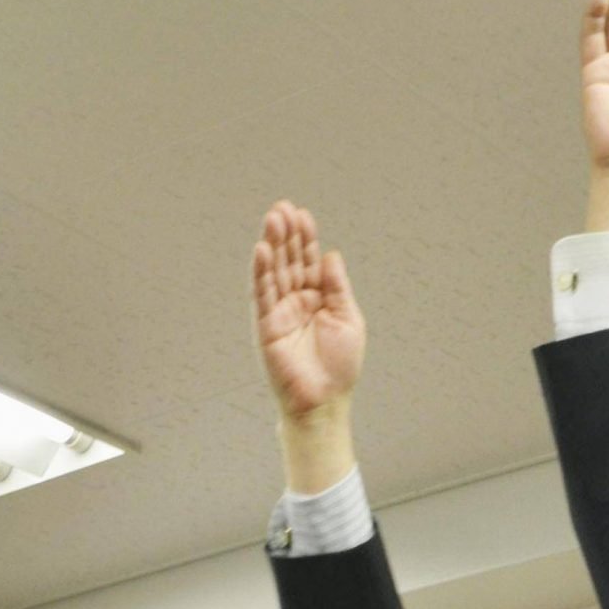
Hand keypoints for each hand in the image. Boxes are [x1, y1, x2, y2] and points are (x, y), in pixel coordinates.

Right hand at [251, 201, 363, 421]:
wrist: (325, 400)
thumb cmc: (340, 366)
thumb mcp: (347, 318)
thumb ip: (336, 286)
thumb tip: (331, 254)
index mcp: (319, 299)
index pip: (309, 262)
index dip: (306, 239)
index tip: (302, 214)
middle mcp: (297, 301)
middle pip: (289, 261)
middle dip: (286, 234)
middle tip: (282, 208)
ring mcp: (280, 311)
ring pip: (273, 271)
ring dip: (272, 245)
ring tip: (272, 219)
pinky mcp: (266, 325)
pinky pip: (262, 294)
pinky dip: (261, 271)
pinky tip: (261, 250)